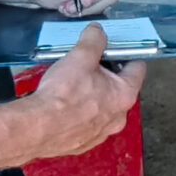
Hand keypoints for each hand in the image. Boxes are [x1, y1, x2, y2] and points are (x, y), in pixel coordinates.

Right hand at [22, 25, 143, 159]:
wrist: (37, 128)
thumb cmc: (63, 94)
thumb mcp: (80, 57)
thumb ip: (93, 41)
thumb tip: (97, 31)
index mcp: (124, 95)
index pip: (138, 68)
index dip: (127, 54)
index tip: (115, 48)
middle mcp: (118, 117)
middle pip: (119, 88)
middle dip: (106, 75)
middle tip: (87, 65)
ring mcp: (101, 133)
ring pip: (102, 107)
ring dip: (93, 95)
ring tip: (72, 85)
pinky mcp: (84, 143)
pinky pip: (87, 123)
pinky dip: (80, 113)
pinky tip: (64, 105)